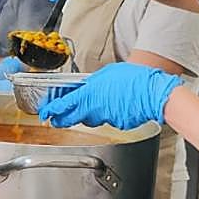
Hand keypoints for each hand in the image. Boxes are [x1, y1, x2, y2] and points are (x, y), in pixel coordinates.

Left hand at [38, 62, 182, 128]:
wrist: (153, 91)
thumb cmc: (133, 78)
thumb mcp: (106, 74)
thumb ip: (93, 83)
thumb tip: (89, 88)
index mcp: (89, 93)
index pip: (64, 104)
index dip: (52, 110)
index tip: (46, 112)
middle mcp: (95, 109)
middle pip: (73, 118)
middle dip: (63, 119)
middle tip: (57, 120)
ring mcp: (107, 119)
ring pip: (92, 119)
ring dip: (90, 114)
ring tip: (97, 105)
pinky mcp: (118, 125)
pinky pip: (109, 121)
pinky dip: (110, 115)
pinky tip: (118, 107)